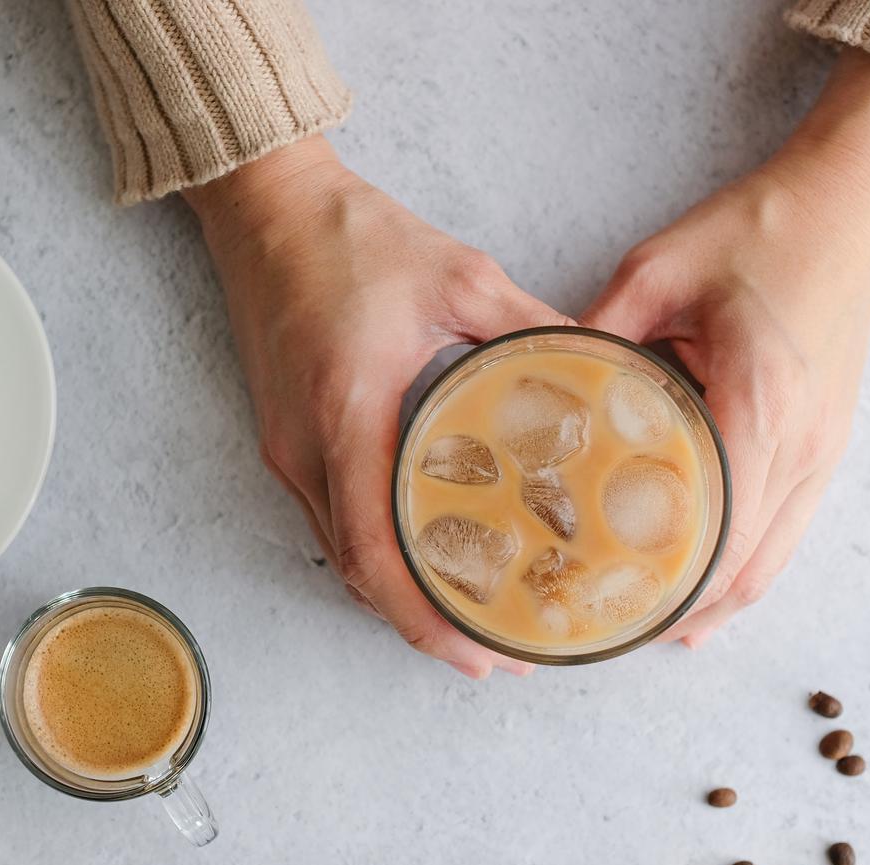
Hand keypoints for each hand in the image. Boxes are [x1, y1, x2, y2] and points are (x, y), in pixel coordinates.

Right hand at [185, 136, 567, 677]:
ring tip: (465, 615)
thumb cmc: (352, 238)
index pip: (377, 551)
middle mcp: (305, 448)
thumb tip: (605, 368)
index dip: (425, 616)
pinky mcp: (282, 439)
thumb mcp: (461, 276)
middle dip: (420, 624)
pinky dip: (376, 555)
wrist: (264, 208)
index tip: (479, 652)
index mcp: (349, 413)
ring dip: (396, 595)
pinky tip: (422, 555)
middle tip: (492, 651)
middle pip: (357, 573)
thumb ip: (533, 328)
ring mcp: (285, 449)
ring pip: (340, 555)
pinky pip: (330, 521)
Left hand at [582, 50, 869, 645]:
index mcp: (758, 404)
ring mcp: (825, 450)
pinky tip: (697, 590)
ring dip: (711, 602)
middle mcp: (802, 443)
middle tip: (604, 629)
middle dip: (676, 612)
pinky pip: (786, 531)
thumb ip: (594, 340)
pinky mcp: (829, 443)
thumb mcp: (654, 272)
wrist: (855, 196)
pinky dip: (742, 568)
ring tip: (642, 623)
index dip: (660, 588)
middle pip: (743, 570)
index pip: (713, 534)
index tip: (600, 611)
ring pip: (770, 563)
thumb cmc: (760, 227)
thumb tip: (536, 391)